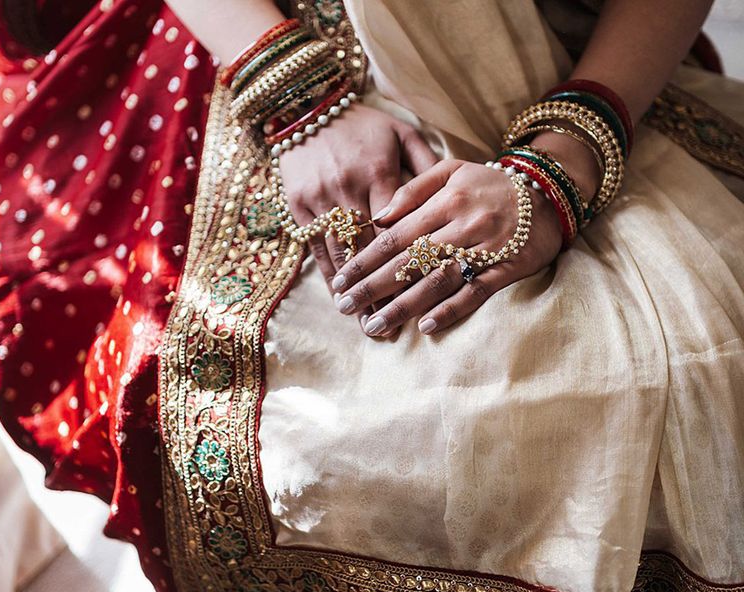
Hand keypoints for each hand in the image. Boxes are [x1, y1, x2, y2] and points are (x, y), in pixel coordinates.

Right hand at [277, 103, 436, 324]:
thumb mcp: (401, 133)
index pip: (398, 230)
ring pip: (340, 253)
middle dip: (380, 289)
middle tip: (388, 325)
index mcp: (380, 172)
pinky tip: (338, 296)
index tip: (420, 296)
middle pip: (369, 250)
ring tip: (363, 319)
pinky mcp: (298, 205)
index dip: (408, 266)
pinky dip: (328, 274)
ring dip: (353, 290)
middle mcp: (349, 188)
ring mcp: (321, 198)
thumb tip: (454, 199)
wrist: (306, 106)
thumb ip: (428, 167)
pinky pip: (315, 246)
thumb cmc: (364, 124)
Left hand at [330, 159, 563, 336]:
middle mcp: (462, 225)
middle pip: (408, 262)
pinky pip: (475, 292)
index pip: (394, 236)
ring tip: (375, 325)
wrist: (549, 195)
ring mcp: (485, 249)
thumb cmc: (491, 185)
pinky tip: (426, 326)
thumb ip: (413, 190)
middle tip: (345, 308)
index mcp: (445, 201)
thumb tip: (379, 218)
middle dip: (372, 287)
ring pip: (436, 281)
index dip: (365, 261)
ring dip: (403, 306)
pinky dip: (450, 310)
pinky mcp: (505, 269)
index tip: (340, 280)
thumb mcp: (452, 171)